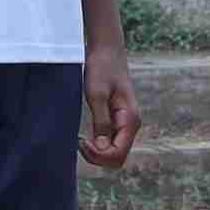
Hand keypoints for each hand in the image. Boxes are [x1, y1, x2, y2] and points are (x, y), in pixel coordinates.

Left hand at [80, 47, 142, 171]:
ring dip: (97, 152)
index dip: (99, 155)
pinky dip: (97, 145)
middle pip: (117, 158)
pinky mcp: (116, 121)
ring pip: (113, 152)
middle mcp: (130, 125)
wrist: (106, 51)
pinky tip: (84, 137)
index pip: (118, 154)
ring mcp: (124, 124)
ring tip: (80, 139)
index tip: (81, 142)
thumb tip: (102, 147)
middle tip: (79, 142)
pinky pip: (109, 143)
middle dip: (98, 157)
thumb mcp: (97, 94)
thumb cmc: (102, 68)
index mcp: (130, 119)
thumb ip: (101, 122)